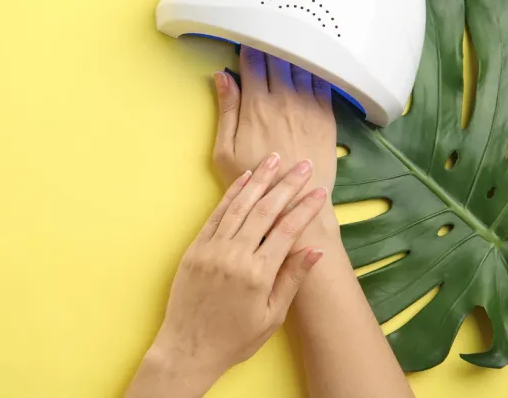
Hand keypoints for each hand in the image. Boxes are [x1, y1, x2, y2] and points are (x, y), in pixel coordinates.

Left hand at [126, 155, 326, 397]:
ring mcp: (212, 249)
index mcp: (257, 274)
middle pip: (265, 210)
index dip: (304, 208)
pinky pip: (216, 214)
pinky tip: (245, 179)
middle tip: (303, 164)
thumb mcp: (272, 316)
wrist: (188, 347)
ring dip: (259, 180)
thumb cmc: (234, 339)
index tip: (319, 190)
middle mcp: (234, 256)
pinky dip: (232, 194)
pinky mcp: (195, 248)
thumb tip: (315, 249)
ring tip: (275, 159)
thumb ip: (292, 279)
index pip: (286, 231)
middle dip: (286, 185)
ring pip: (239, 206)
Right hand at [212, 47, 338, 242]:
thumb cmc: (255, 180)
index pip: (252, 63)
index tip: (246, 39)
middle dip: (271, 44)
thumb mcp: (225, 150)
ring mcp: (307, 104)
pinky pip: (321, 79)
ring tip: (289, 43)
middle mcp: (282, 98)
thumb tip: (222, 76)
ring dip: (293, 51)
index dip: (248, 47)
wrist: (296, 200)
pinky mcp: (325, 113)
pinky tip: (310, 62)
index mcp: (255, 105)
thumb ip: (226, 109)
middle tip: (268, 36)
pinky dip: (314, 67)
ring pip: (299, 64)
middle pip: (276, 58)